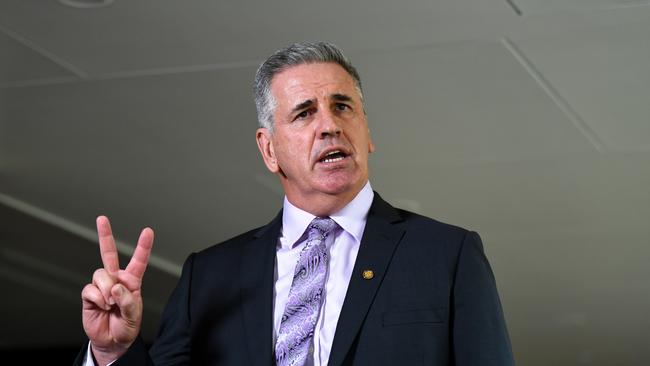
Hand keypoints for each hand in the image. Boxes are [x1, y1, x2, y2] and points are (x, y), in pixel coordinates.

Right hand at [81, 216, 153, 365]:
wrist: (112, 341)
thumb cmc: (127, 326)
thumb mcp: (134, 315)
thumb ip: (127, 301)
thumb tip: (114, 287)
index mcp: (132, 281)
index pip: (139, 261)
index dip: (143, 246)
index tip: (148, 231)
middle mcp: (116, 279)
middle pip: (109, 253)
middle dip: (105, 235)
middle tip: (102, 218)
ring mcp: (101, 285)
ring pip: (100, 275)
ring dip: (106, 290)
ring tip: (111, 304)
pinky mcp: (89, 294)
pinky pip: (90, 289)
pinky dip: (98, 299)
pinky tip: (102, 307)